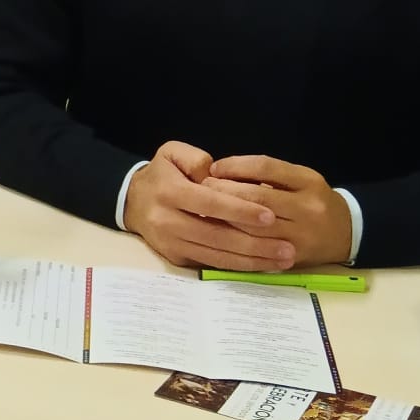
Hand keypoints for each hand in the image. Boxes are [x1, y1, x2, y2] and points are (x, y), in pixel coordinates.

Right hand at [122, 139, 296, 270]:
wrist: (131, 201)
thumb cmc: (161, 174)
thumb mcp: (171, 153)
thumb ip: (196, 158)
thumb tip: (215, 173)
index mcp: (168, 192)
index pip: (209, 202)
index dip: (240, 210)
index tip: (270, 216)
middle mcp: (167, 221)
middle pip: (216, 235)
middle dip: (254, 243)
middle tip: (288, 247)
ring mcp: (171, 243)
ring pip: (216, 255)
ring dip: (252, 260)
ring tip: (283, 260)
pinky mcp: (175, 257)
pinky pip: (211, 264)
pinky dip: (238, 266)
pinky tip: (262, 264)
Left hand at [204, 155, 353, 267]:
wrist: (348, 232)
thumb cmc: (313, 199)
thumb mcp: (299, 178)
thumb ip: (266, 174)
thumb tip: (221, 172)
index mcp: (308, 182)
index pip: (266, 168)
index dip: (235, 166)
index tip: (214, 168)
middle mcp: (307, 209)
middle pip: (257, 198)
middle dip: (223, 192)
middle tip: (202, 189)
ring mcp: (301, 236)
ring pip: (253, 228)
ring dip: (223, 218)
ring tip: (204, 210)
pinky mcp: (293, 258)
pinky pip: (257, 250)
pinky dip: (234, 241)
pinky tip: (217, 233)